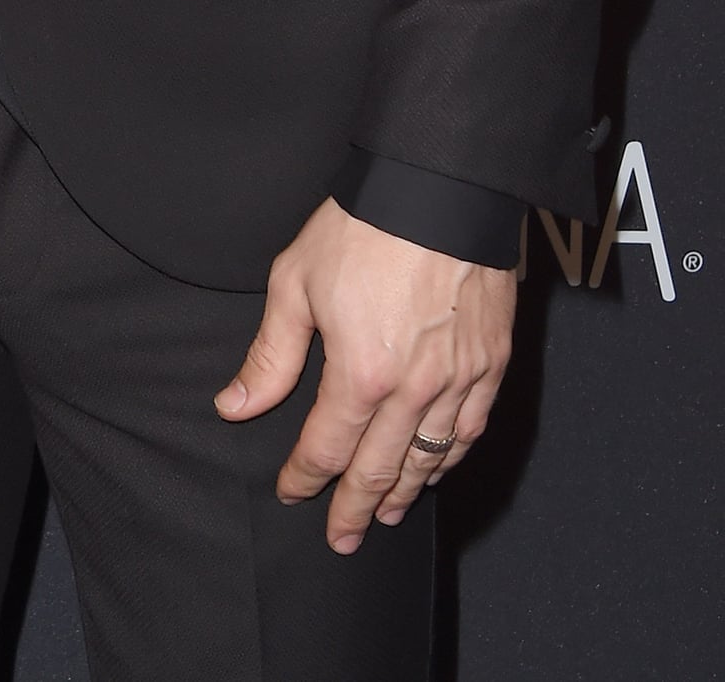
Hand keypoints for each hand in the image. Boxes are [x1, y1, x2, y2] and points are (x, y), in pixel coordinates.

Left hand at [215, 197, 514, 552]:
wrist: (437, 189)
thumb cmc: (361, 229)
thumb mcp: (295, 282)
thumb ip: (270, 356)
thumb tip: (235, 406)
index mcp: (361, 373)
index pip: (328, 447)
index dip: (305, 477)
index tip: (291, 493)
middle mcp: (415, 390)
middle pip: (381, 470)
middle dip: (354, 508)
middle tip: (340, 538)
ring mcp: (460, 380)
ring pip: (431, 460)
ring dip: (405, 493)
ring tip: (385, 515)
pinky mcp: (492, 364)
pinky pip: (470, 431)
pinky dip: (450, 460)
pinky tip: (436, 469)